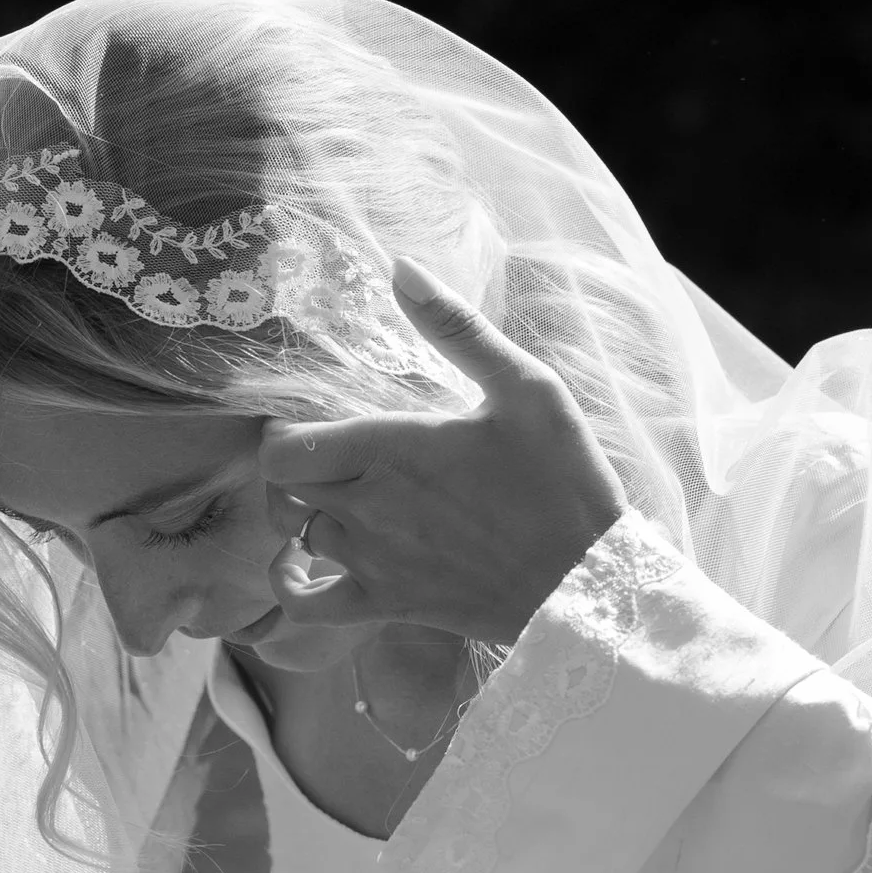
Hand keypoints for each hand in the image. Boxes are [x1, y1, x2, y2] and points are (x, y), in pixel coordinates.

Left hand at [259, 260, 623, 648]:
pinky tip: (303, 566)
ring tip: (340, 496)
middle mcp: (366, 508)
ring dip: (307, 513)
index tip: (311, 420)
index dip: (282, 431)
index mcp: (390, 450)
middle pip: (284, 486)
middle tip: (332, 453)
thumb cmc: (563, 482)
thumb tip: (401, 267)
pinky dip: (293, 585)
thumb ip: (456, 329)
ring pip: (298, 534)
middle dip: (296, 466)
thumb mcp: (525, 389)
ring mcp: (373, 562)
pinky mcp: (388, 605)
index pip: (283, 446)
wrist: (589, 584)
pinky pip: (307, 604)